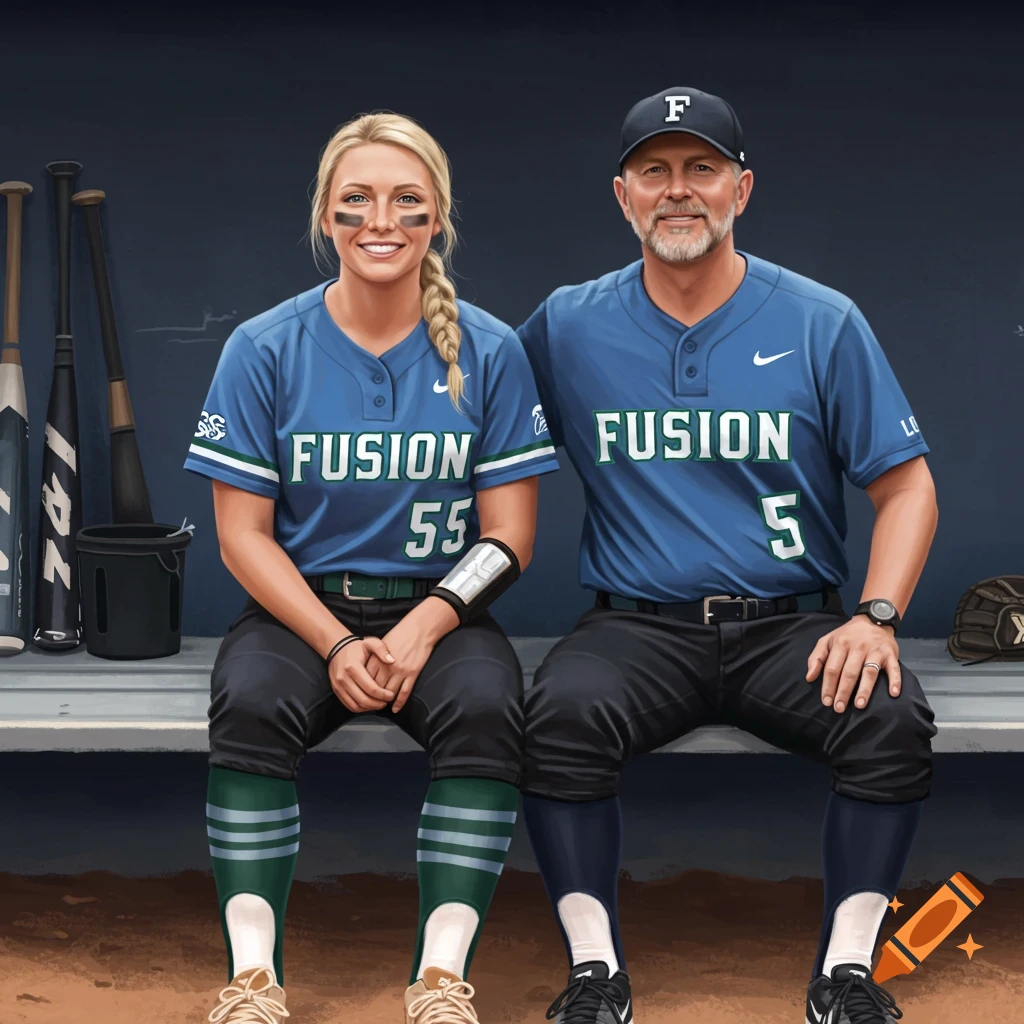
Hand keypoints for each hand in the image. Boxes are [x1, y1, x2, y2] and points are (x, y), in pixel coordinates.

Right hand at [327, 637, 394, 712]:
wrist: (337, 647)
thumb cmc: (357, 647)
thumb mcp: (370, 642)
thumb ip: (382, 649)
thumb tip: (392, 661)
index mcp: (353, 667)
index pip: (371, 688)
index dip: (383, 695)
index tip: (392, 695)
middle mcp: (344, 678)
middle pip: (363, 699)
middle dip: (377, 704)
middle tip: (386, 702)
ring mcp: (338, 686)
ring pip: (356, 705)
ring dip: (369, 708)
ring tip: (379, 704)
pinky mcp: (336, 690)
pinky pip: (349, 705)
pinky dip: (360, 708)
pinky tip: (369, 704)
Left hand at [369, 597, 458, 712]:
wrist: (419, 629)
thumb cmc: (400, 634)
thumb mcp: (382, 644)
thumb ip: (374, 658)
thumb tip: (367, 672)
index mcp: (377, 659)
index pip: (366, 679)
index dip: (363, 688)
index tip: (362, 693)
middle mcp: (387, 667)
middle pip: (376, 688)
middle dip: (372, 697)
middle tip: (371, 704)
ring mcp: (400, 671)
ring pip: (389, 693)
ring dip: (385, 701)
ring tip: (382, 706)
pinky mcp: (412, 674)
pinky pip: (404, 692)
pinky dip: (399, 703)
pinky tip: (395, 709)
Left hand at [805, 615, 901, 712]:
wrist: (874, 620)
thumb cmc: (847, 635)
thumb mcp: (827, 640)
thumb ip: (816, 657)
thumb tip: (809, 678)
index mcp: (840, 644)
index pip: (832, 668)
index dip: (828, 686)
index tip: (826, 701)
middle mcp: (858, 647)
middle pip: (849, 672)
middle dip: (843, 692)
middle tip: (839, 708)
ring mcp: (875, 650)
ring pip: (869, 672)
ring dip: (865, 689)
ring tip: (859, 705)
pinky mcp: (890, 654)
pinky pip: (894, 668)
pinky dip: (895, 680)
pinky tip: (893, 693)